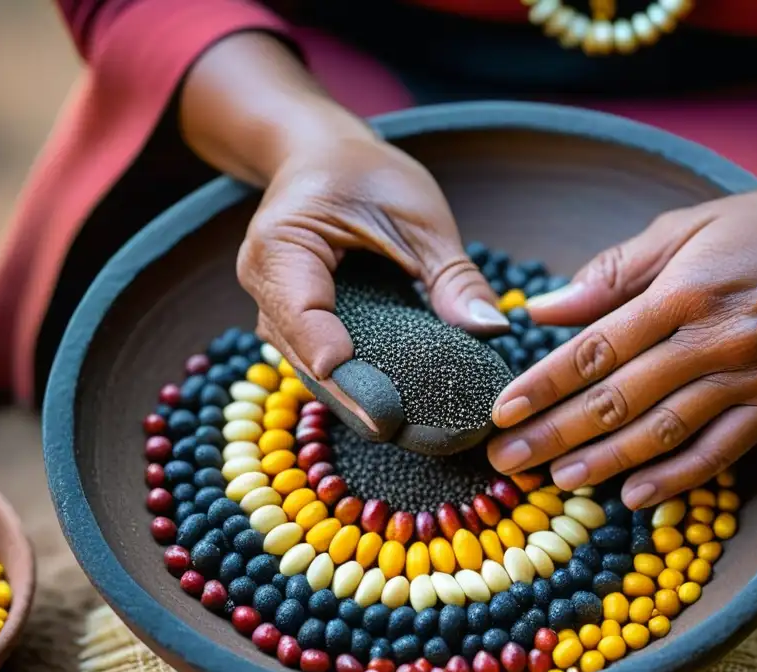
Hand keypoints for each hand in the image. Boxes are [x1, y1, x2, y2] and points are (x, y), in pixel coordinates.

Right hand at [179, 33, 507, 405]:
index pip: (304, 314)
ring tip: (397, 430)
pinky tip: (388, 407)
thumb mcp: (420, 217)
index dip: (338, 360)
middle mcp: (265, 281)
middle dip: (348, 394)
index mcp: (284, 244)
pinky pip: (317, 356)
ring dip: (348, 394)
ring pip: (307, 363)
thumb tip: (492, 329)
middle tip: (395, 432)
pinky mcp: (292, 319)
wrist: (322, 155)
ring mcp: (273, 305)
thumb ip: (453, 275)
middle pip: (303, 353)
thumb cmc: (367, 174)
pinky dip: (350, 380)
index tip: (375, 400)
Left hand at [487, 156, 756, 508]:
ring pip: (662, 432)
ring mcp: (748, 378)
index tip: (501, 412)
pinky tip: (635, 497)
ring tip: (557, 482)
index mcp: (681, 293)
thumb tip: (542, 308)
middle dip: (555, 434)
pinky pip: (720, 452)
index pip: (595, 349)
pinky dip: (677, 478)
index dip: (543, 384)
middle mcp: (712, 341)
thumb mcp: (680, 230)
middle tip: (507, 460)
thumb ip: (612, 274)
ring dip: (605, 462)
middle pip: (618, 399)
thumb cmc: (755, 228)